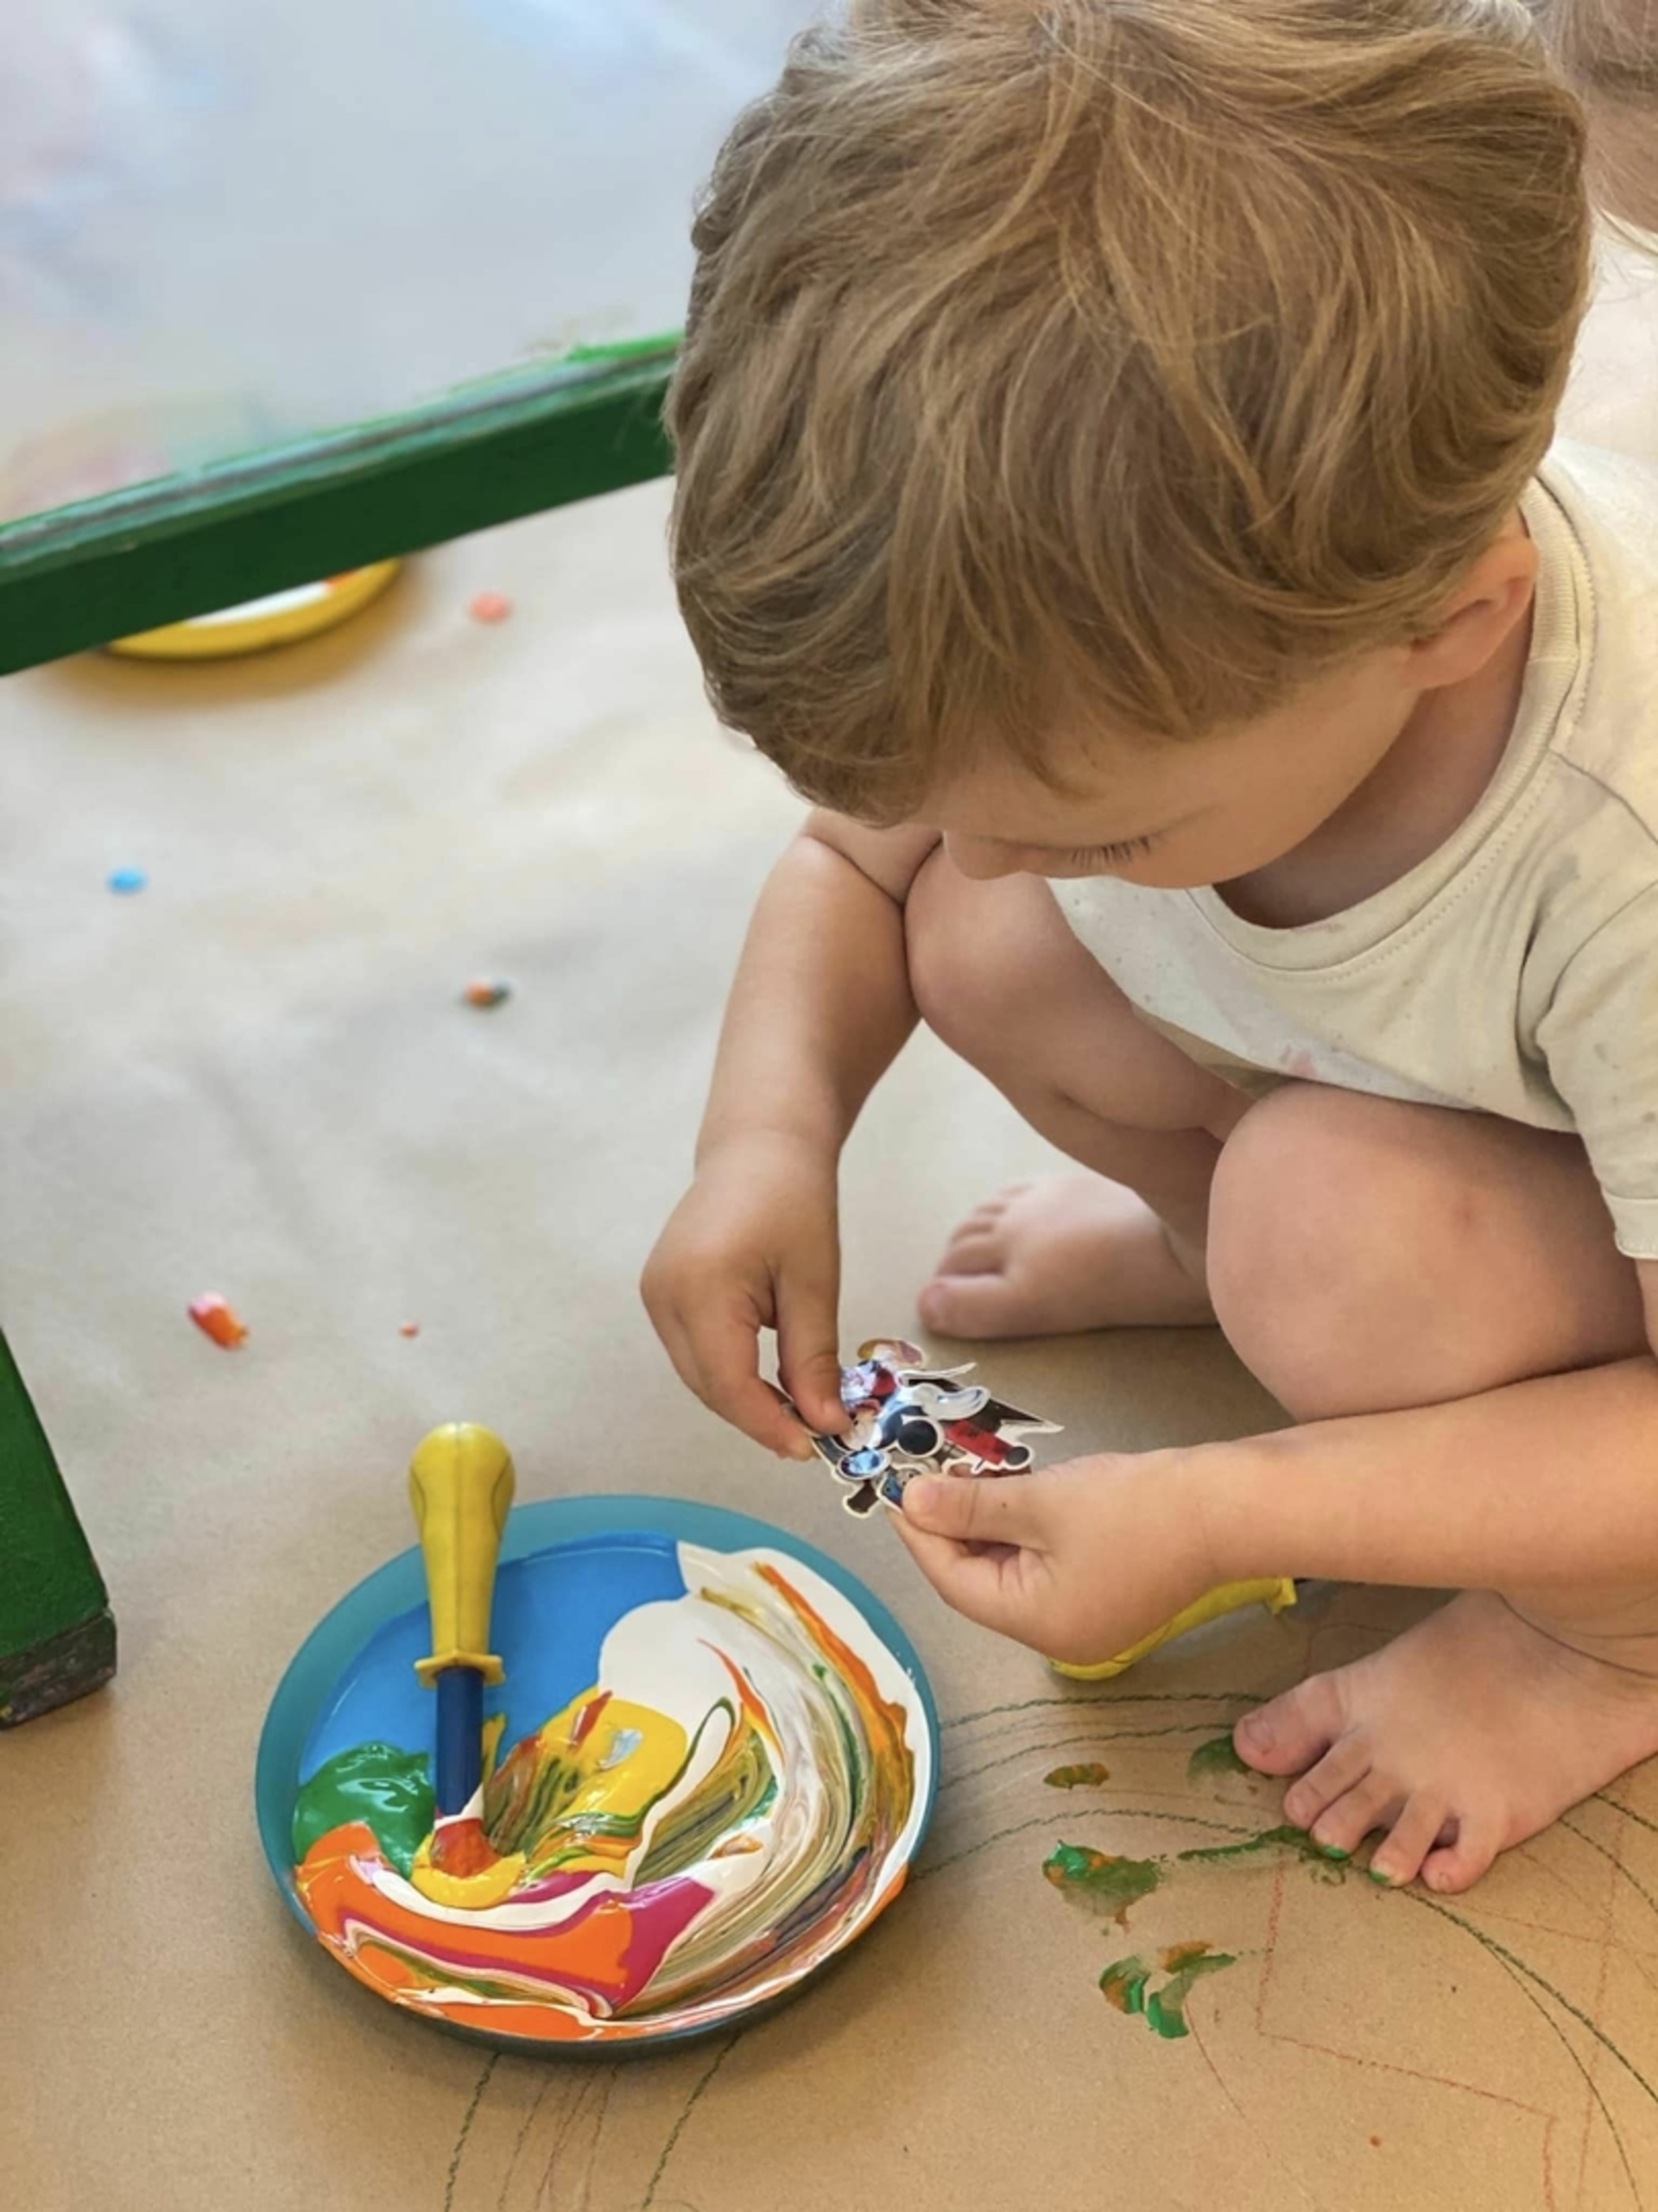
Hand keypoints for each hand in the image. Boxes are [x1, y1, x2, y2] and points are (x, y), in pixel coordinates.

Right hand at [640, 1132, 847, 1457]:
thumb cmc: (795, 1200)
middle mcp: (663, 1297)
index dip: (769, 1424)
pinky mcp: (659, 1292)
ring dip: (743, 1397)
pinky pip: (692, 1351)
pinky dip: (728, 1371)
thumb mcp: (814, 1283)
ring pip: (697, 1374)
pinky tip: (768, 1376)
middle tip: (813, 1434)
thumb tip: (823, 1425)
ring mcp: (654, 1294)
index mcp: (700, 1289)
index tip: (813, 1448)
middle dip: (758, 1416)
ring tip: (796, 1408)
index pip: (729, 1384)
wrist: (759, 1145)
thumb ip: (813, 1358)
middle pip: (708, 1386)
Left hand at [891, 1449, 1219, 1664]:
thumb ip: (970, 1505)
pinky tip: (1012, 1490)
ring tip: (967, 1473)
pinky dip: (1023, 1531)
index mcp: (1039, 1624)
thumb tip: (913, 1503)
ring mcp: (1090, 1618)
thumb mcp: (1040, 1500)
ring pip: (1014, 1570)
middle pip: (982, 1580)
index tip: (897, 1491)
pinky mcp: (1110, 1594)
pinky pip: (1046, 1566)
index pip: (954, 1582)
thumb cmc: (1137, 1507)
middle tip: (929, 1474)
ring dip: (988, 1523)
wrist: (1228, 1506)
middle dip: (953, 1526)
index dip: (921, 1535)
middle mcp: (1060, 1635)